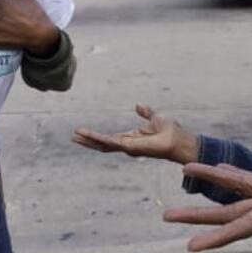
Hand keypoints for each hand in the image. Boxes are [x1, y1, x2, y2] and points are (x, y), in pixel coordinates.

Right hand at [72, 104, 198, 163]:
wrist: (178, 139)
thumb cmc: (170, 131)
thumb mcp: (155, 117)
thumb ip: (146, 113)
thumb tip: (138, 105)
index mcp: (131, 138)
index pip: (110, 138)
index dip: (97, 136)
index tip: (83, 132)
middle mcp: (127, 144)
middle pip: (103, 144)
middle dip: (88, 141)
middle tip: (73, 137)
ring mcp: (127, 147)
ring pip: (103, 144)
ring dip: (89, 140)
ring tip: (75, 136)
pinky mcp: (129, 146)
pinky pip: (110, 142)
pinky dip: (97, 138)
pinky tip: (87, 135)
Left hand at [166, 163, 251, 252]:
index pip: (246, 224)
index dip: (218, 235)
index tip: (191, 247)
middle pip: (231, 213)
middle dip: (200, 217)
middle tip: (166, 216)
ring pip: (237, 192)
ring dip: (210, 187)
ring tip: (185, 177)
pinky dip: (234, 173)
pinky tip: (219, 168)